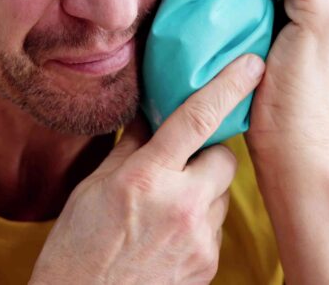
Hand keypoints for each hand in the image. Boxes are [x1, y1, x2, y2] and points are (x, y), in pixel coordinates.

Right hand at [29, 54, 265, 284]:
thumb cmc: (77, 249)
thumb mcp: (93, 188)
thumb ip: (129, 148)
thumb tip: (150, 116)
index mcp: (146, 177)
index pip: (196, 119)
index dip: (227, 86)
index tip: (251, 63)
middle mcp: (181, 206)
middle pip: (224, 158)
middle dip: (209, 153)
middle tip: (180, 163)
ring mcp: (199, 240)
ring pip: (220, 194)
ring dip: (202, 191)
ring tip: (164, 209)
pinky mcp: (208, 266)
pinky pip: (215, 228)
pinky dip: (198, 223)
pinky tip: (167, 235)